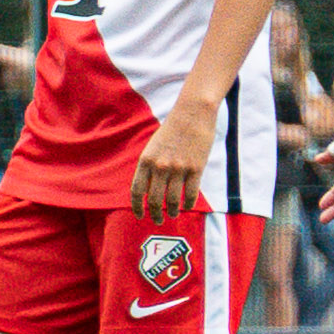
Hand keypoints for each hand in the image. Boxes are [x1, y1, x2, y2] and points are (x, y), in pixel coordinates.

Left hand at [130, 96, 218, 221]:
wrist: (192, 113)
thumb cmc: (172, 130)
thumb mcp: (153, 147)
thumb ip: (149, 167)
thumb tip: (148, 190)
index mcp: (146, 160)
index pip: (137, 191)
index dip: (137, 207)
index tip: (140, 215)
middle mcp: (160, 167)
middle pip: (155, 200)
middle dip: (155, 214)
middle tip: (157, 220)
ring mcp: (178, 168)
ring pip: (173, 200)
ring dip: (172, 212)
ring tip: (172, 215)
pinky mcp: (196, 168)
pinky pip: (190, 194)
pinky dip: (188, 204)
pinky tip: (187, 207)